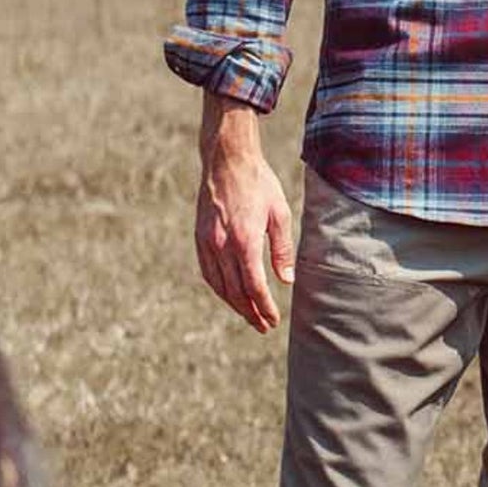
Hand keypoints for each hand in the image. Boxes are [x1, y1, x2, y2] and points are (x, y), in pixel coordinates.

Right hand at [195, 96, 294, 332]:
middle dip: (250, 312)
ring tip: (250, 315)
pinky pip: (208, 272)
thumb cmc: (259, 184)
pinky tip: (229, 294)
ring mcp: (207, 242)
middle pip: (236, 291)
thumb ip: (282, 248)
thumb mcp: (279, 213)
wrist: (227, 161)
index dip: (264, 306)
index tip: (274, 320)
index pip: (254, 286)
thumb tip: (287, 280)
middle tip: (264, 325)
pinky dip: (219, 288)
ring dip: (235, 304)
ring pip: (219, 285)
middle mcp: (222, 245)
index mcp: (245, 240)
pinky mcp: (200, 237)